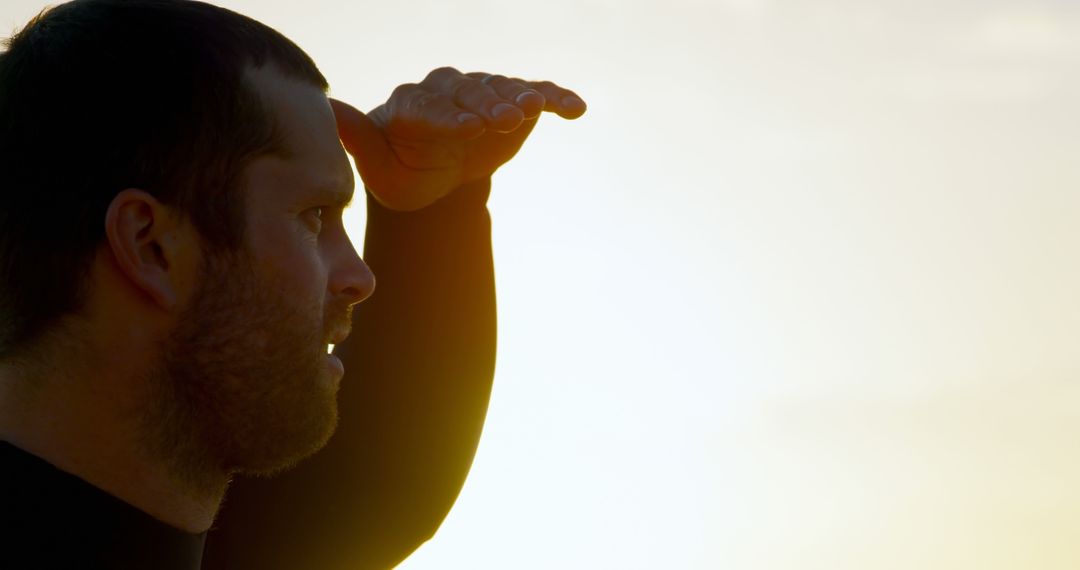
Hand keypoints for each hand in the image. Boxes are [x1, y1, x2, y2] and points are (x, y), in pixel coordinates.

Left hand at [329, 67, 585, 210]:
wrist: (430, 172)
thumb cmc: (400, 171)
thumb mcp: (375, 165)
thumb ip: (356, 134)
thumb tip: (326, 107)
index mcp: (412, 104)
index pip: (432, 106)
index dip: (450, 117)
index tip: (468, 129)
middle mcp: (448, 90)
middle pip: (470, 93)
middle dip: (486, 105)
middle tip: (504, 118)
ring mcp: (483, 94)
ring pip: (503, 88)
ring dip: (519, 96)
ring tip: (537, 106)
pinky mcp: (513, 103)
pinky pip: (537, 94)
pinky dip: (556, 98)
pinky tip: (576, 109)